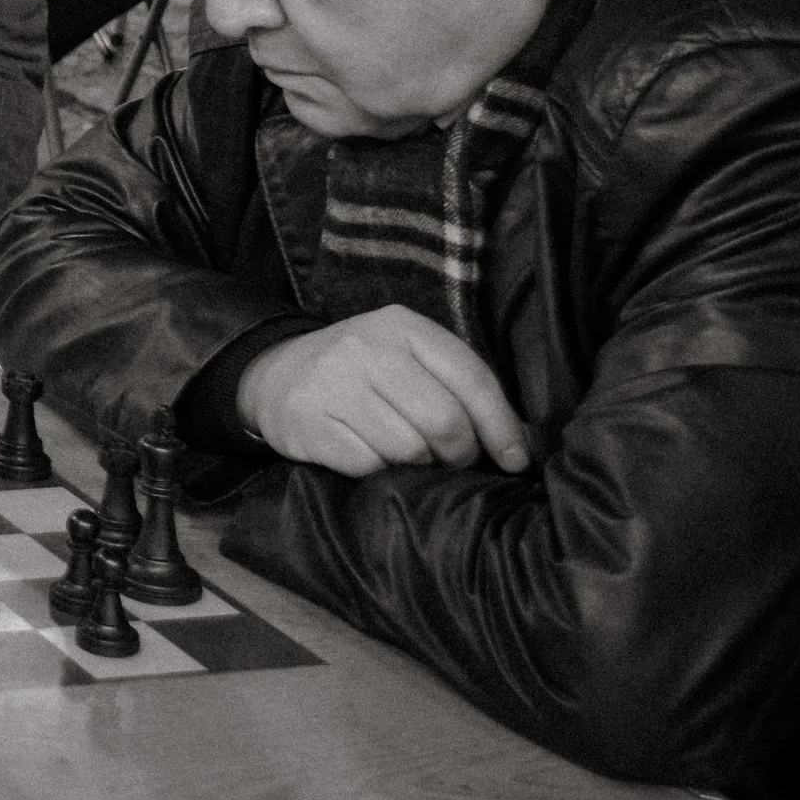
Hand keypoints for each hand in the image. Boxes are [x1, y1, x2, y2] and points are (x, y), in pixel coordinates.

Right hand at [235, 304, 532, 477]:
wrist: (275, 375)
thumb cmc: (362, 374)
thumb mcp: (408, 359)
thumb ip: (459, 389)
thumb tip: (523, 445)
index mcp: (402, 326)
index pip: (471, 378)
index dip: (502, 426)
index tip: (515, 460)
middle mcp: (366, 348)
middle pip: (444, 420)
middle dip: (460, 453)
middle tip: (453, 462)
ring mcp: (332, 383)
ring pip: (408, 448)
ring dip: (419, 466)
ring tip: (410, 458)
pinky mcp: (307, 422)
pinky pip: (367, 465)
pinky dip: (379, 473)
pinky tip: (372, 460)